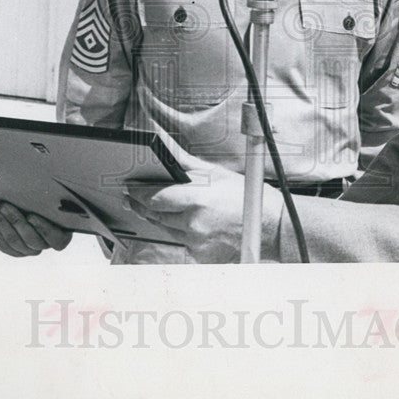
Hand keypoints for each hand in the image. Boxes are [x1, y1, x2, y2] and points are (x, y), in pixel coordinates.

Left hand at [0, 198, 71, 256]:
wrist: (29, 209)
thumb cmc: (45, 202)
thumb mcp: (50, 200)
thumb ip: (48, 197)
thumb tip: (43, 179)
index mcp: (60, 236)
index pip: (55, 238)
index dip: (43, 228)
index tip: (31, 215)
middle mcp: (44, 245)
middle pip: (29, 238)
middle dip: (14, 220)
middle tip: (3, 204)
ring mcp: (27, 250)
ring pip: (12, 240)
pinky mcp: (12, 250)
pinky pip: (0, 241)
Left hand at [125, 168, 280, 262]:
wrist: (271, 226)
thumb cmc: (244, 196)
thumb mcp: (215, 172)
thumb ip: (183, 160)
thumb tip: (161, 142)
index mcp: (196, 199)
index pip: (153, 198)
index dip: (137, 193)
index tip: (128, 187)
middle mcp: (193, 224)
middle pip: (155, 215)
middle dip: (142, 205)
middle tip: (134, 196)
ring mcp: (196, 243)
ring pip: (166, 229)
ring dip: (161, 217)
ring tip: (164, 205)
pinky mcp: (200, 256)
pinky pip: (182, 242)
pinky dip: (181, 231)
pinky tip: (191, 222)